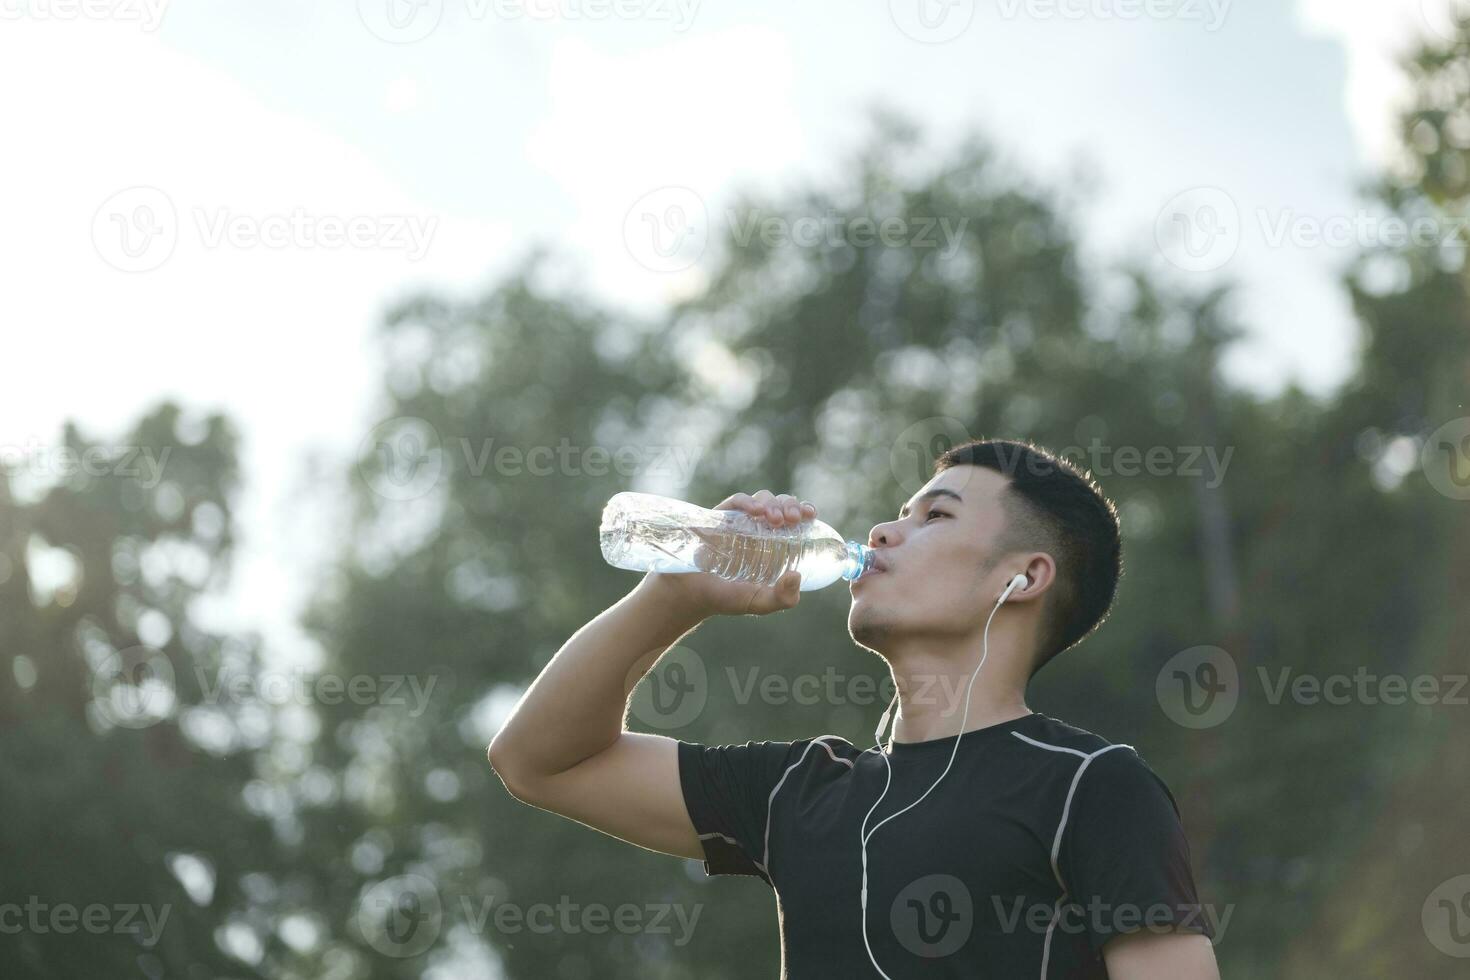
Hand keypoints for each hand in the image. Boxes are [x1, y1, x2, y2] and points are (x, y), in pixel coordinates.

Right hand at [640, 490, 816, 617]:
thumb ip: (782, 598)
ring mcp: (739, 522)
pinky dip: (748, 502)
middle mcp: (758, 530)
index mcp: (774, 545)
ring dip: (773, 503)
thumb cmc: (725, 598)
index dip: (804, 511)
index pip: (794, 520)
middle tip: (793, 518)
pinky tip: (755, 511)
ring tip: (775, 520)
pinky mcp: (718, 518)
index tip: (810, 515)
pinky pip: (736, 502)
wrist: (688, 594)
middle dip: (790, 505)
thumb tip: (797, 575)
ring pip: (762, 499)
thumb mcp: (758, 603)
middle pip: (780, 505)